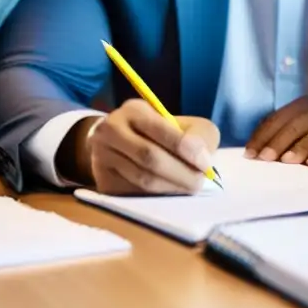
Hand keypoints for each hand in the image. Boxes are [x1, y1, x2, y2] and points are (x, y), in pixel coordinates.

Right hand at [87, 99, 219, 194]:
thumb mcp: (183, 124)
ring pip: (141, 179)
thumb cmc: (162, 134)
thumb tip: (202, 160)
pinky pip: (133, 194)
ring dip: (171, 187)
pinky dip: (157, 197)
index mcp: (134, 110)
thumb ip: (198, 136)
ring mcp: (102, 157)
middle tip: (199, 183)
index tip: (205, 164)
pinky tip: (170, 193)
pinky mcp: (102, 182)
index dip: (185, 148)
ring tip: (189, 189)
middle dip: (181, 173)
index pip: (160, 129)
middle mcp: (111, 131)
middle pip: (149, 157)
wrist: (123, 144)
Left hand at [244, 97, 307, 167]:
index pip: (277, 119)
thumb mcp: (304, 129)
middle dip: (277, 142)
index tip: (250, 154)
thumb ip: (284, 136)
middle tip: (265, 159)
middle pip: (293, 126)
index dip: (262, 136)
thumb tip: (257, 153)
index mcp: (300, 106)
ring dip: (299, 148)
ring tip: (287, 162)